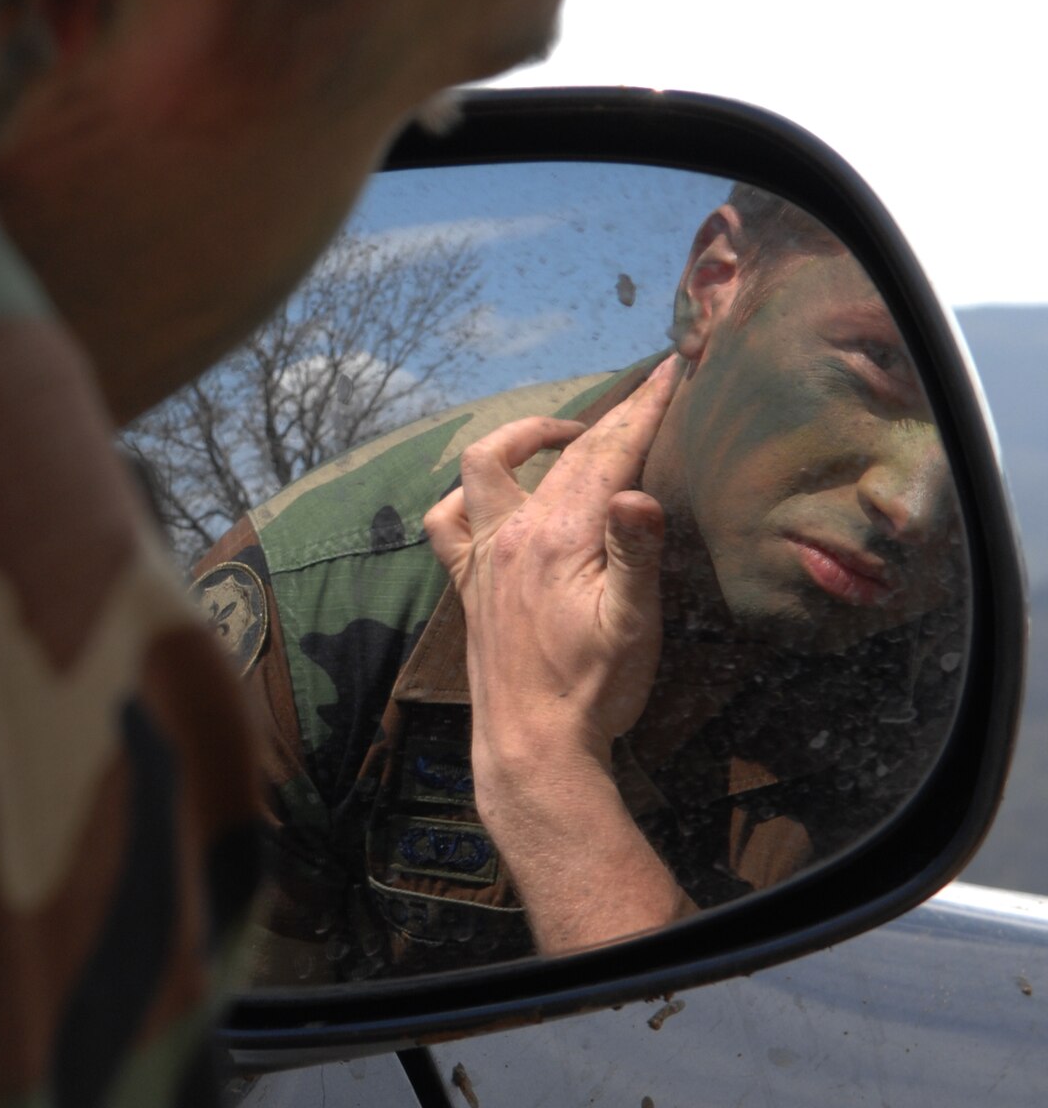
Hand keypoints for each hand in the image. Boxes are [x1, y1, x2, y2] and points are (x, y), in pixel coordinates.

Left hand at [423, 355, 682, 772]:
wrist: (531, 746)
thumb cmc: (591, 691)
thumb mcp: (633, 627)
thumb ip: (636, 555)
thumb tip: (636, 493)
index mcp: (558, 537)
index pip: (606, 454)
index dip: (642, 409)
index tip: (670, 371)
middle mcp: (512, 535)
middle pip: (562, 455)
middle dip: (608, 417)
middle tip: (646, 392)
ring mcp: (483, 557)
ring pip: (484, 469)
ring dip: (521, 440)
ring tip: (566, 438)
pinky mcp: (468, 584)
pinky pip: (448, 521)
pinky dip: (467, 496)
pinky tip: (495, 500)